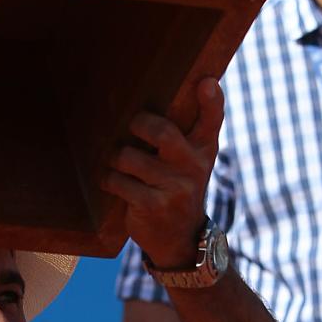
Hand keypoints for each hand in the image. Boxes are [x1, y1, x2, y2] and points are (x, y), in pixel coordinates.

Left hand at [100, 77, 222, 270]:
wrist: (180, 239)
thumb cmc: (177, 187)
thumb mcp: (191, 163)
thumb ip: (183, 134)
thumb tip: (151, 98)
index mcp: (204, 150)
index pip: (212, 121)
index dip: (212, 101)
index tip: (207, 82)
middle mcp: (193, 167)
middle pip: (163, 133)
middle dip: (139, 124)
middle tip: (131, 126)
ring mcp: (174, 188)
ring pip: (130, 158)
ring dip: (115, 157)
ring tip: (114, 160)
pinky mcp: (153, 206)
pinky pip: (119, 182)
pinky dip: (109, 179)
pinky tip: (111, 181)